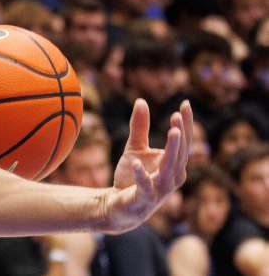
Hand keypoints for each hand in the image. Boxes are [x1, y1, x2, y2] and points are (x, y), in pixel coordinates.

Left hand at [101, 99, 191, 233]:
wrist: (120, 207)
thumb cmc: (132, 177)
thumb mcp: (135, 149)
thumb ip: (139, 127)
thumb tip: (141, 101)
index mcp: (173, 165)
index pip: (184, 142)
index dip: (186, 124)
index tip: (185, 103)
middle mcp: (172, 177)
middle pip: (181, 153)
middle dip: (182, 134)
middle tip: (179, 114)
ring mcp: (160, 189)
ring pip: (170, 168)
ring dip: (173, 150)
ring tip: (174, 131)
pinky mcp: (143, 198)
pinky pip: (145, 186)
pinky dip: (142, 175)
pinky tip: (137, 162)